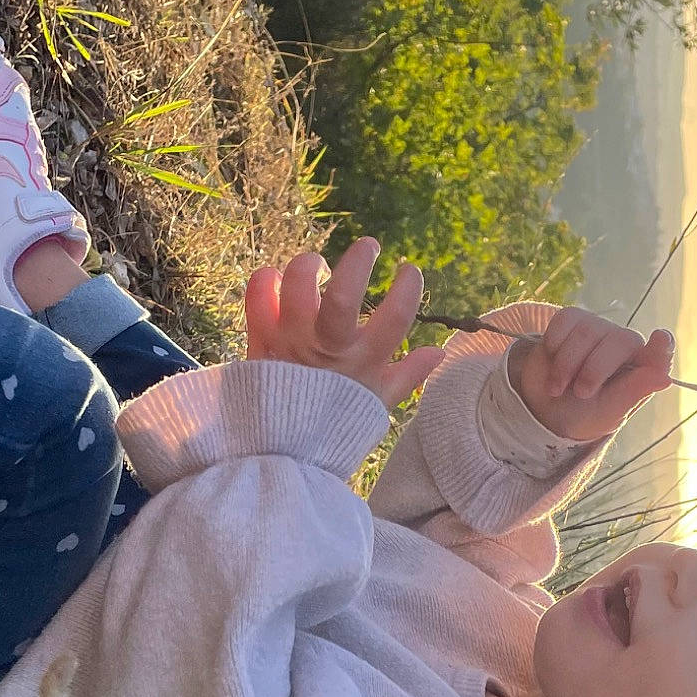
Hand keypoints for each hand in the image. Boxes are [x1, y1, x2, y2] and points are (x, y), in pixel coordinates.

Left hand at [242, 238, 441, 408]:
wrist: (281, 449)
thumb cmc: (335, 422)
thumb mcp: (377, 402)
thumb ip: (408, 374)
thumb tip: (439, 352)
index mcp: (362, 363)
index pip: (395, 317)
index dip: (408, 288)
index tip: (409, 271)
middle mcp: (327, 348)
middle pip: (342, 294)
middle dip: (359, 260)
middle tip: (370, 247)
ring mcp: (291, 341)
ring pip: (297, 285)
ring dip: (309, 265)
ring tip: (318, 266)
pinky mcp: (260, 339)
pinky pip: (258, 294)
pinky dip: (266, 279)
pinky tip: (278, 281)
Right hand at [509, 307, 673, 442]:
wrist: (545, 409)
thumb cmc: (585, 413)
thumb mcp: (609, 411)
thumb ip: (635, 392)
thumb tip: (665, 379)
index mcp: (642, 368)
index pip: (659, 353)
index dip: (662, 346)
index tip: (661, 339)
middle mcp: (624, 343)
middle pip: (617, 340)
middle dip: (592, 371)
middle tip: (580, 394)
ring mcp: (599, 328)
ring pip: (586, 331)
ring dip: (566, 365)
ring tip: (558, 388)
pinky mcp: (573, 320)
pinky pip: (565, 321)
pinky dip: (554, 344)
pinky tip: (553, 359)